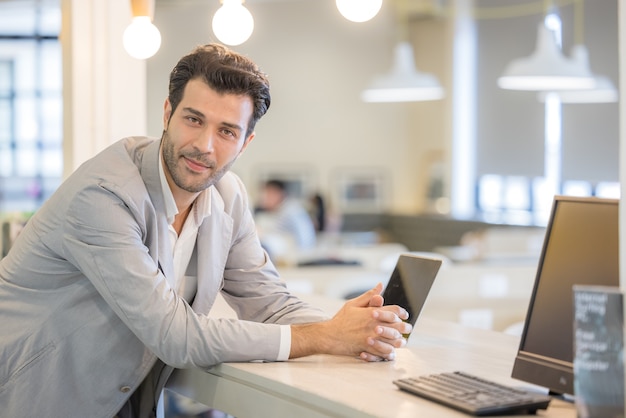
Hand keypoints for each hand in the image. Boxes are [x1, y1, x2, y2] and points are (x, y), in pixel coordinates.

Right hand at [289, 283, 411, 360]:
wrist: (329, 336)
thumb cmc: (341, 319)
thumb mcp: (353, 304)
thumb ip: (369, 295)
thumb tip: (380, 285)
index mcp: (371, 313)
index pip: (394, 311)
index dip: (402, 312)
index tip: (404, 315)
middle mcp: (373, 325)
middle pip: (397, 326)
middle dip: (405, 327)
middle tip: (407, 328)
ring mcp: (371, 338)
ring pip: (393, 341)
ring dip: (400, 341)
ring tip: (402, 340)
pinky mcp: (368, 349)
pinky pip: (384, 352)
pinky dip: (390, 352)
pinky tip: (392, 350)